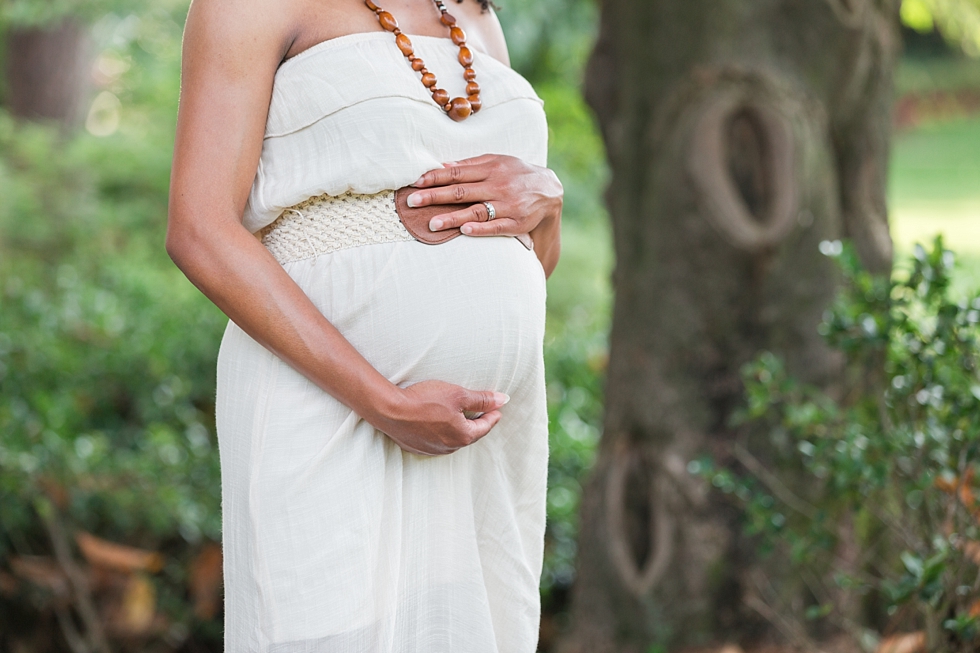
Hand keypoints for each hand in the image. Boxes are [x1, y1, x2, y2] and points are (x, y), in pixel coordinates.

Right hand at [368, 380, 509, 455]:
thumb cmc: (425, 400)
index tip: (497, 408)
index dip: (493, 415)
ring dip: (458, 428)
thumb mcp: (458, 395)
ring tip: (459, 416)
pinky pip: (436, 441)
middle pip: (469, 434)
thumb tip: (503, 400)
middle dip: (477, 422)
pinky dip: (441, 432)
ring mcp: (432, 450)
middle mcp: (450, 447)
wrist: (390, 409)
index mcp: (463, 436)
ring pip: (452, 439)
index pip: (485, 426)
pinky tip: (437, 423)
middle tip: (482, 412)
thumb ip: (482, 399)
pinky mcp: (417, 447)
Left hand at [406, 154, 562, 238]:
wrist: (550, 190)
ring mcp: (508, 205)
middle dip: (435, 196)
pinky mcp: (517, 223)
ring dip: (453, 217)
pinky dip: (481, 229)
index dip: (435, 177)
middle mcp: (498, 185)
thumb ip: (471, 164)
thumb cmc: (516, 174)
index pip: (457, 173)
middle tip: (412, 202)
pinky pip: (497, 227)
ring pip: (476, 211)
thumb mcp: (497, 161)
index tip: (415, 183)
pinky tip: (465, 231)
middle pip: (461, 191)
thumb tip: (442, 166)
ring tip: (432, 223)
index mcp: (491, 168)